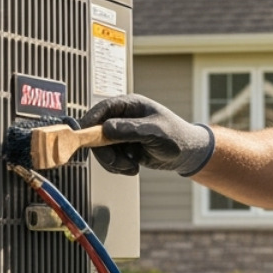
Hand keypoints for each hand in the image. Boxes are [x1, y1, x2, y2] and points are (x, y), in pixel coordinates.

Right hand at [79, 94, 214, 176]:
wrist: (187, 155)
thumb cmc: (177, 137)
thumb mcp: (155, 132)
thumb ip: (130, 130)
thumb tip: (106, 129)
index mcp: (130, 105)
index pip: (102, 109)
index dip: (90, 122)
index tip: (85, 136)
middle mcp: (123, 118)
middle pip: (96, 132)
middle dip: (105, 151)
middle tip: (118, 162)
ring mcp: (122, 134)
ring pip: (101, 148)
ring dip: (113, 162)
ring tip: (131, 166)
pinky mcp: (123, 148)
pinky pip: (110, 158)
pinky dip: (118, 166)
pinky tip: (133, 167)